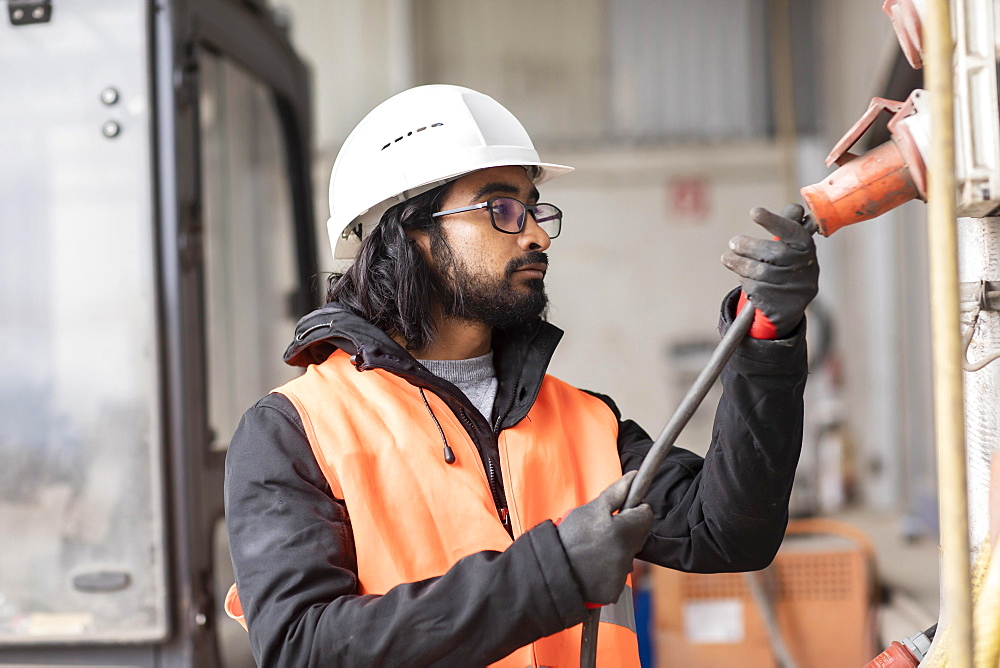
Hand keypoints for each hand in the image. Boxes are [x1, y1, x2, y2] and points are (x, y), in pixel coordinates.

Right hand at [556, 471, 652, 604]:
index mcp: (623, 531)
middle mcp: (626, 555)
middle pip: (638, 537)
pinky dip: (609, 571)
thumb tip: (635, 476)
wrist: (550, 570)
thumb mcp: (590, 509)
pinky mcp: (614, 591)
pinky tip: (593, 567)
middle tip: (601, 532)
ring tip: (593, 551)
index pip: (646, 515)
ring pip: (628, 557)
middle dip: (625, 532)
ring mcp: (621, 575)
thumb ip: (616, 493)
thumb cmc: (569, 536)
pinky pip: (618, 575)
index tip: (620, 513)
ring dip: (617, 552)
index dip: (634, 511)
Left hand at [722, 204, 818, 337]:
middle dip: (748, 246)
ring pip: (760, 272)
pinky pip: (755, 288)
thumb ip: (789, 225)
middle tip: (733, 242)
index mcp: (807, 247)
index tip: (754, 212)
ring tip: (727, 258)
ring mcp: (794, 287)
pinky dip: (744, 281)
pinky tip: (744, 277)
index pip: (792, 231)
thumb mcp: (792, 246)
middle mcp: (805, 267)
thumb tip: (795, 208)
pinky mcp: (781, 304)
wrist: (789, 304)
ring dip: (738, 263)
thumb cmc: (786, 265)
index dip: (774, 221)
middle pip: (773, 252)